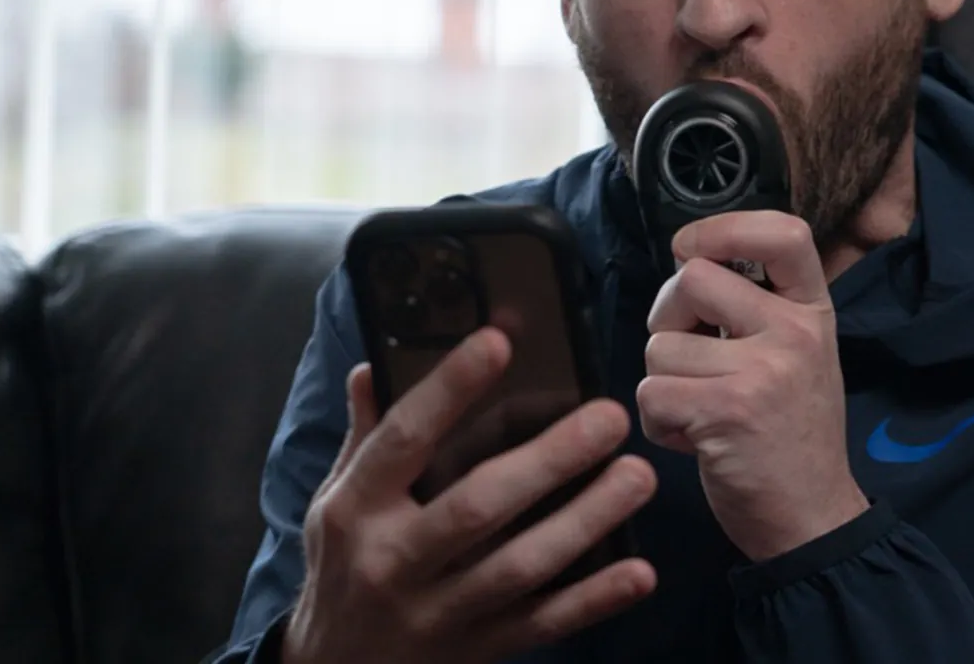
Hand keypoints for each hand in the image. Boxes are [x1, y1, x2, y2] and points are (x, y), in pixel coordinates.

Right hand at [283, 328, 657, 663]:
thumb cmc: (343, 567)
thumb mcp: (334, 501)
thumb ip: (364, 436)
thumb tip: (373, 366)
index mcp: (358, 508)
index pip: (404, 438)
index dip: (449, 388)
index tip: (498, 340)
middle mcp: (394, 560)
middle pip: (476, 505)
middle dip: (548, 460)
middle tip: (607, 418)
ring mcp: (437, 611)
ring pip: (519, 566)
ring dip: (585, 522)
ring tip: (636, 476)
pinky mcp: (476, 649)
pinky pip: (541, 624)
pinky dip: (593, 601)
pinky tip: (640, 572)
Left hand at [637, 211, 868, 561]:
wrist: (812, 518)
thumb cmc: (790, 433)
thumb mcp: (798, 354)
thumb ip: (756, 307)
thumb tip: (686, 261)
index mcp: (813, 310)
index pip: (784, 232)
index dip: (724, 227)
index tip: (692, 250)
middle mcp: (794, 332)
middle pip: (691, 278)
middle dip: (668, 318)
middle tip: (690, 358)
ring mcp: (763, 371)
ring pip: (659, 345)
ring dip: (662, 382)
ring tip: (700, 410)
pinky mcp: (727, 412)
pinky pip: (651, 392)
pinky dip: (657, 421)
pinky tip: (693, 438)